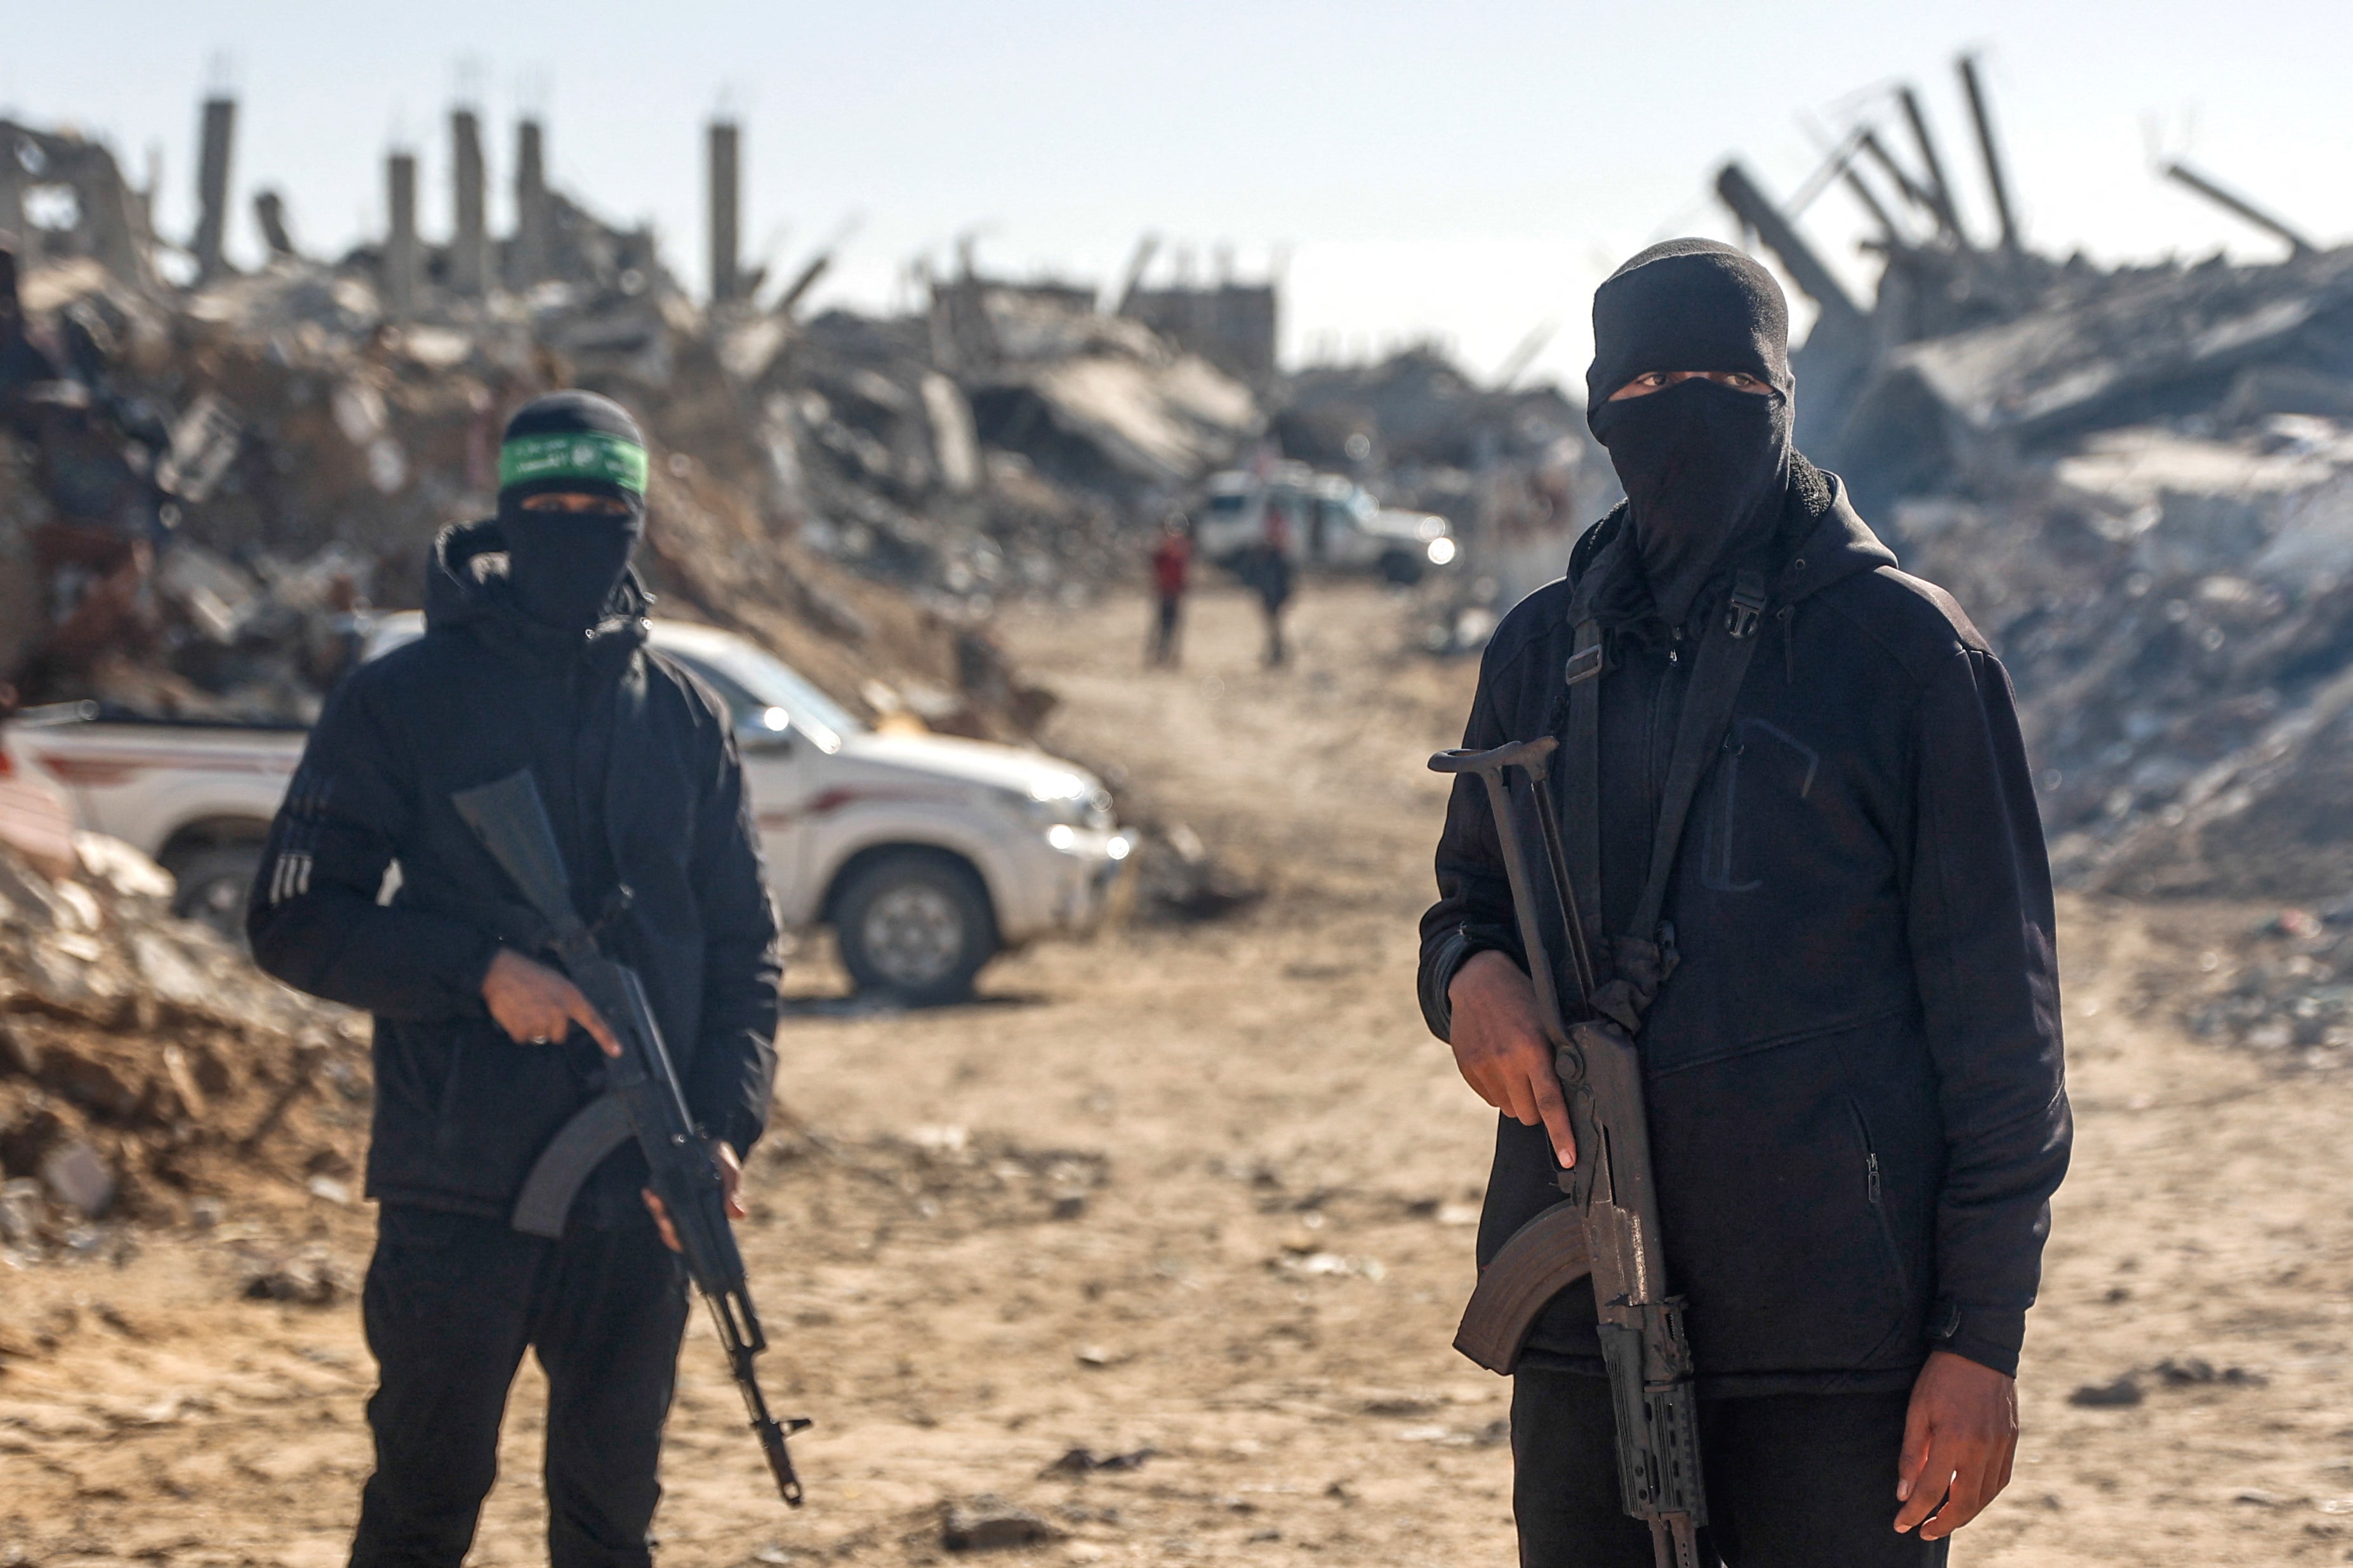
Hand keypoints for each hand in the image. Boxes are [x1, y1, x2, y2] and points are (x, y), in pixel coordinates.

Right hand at [480, 949, 620, 1056]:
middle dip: (549, 1027)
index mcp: (571, 997)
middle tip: (536, 1008)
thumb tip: (564, 1021)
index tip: (617, 1051)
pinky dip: (517, 1030)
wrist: (501, 970)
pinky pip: (523, 1038)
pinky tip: (514, 1012)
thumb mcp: (557, 982)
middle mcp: (559, 1011)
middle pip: (559, 1035)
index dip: (606, 1037)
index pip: (593, 1020)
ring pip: (540, 1037)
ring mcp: (542, 1021)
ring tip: (523, 1006)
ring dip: (531, 1027)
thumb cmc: (529, 973)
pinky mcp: (523, 1029)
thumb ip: (565, 1002)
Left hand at [643, 1141, 746, 1252]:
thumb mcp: (730, 1174)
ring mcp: (673, 1197)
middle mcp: (686, 1207)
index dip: (682, 1241)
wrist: (708, 1140)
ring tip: (656, 1203)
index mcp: (704, 1210)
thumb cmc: (721, 1160)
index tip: (679, 1243)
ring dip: (657, 1212)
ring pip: (662, 1213)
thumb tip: (739, 1215)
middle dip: (668, 1229)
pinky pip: (654, 1196)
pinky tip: (649, 1192)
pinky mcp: (662, 1185)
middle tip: (666, 1226)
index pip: (692, 1233)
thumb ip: (733, 1193)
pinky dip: (651, 1197)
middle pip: (674, 1227)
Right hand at [1446, 948, 1575, 1166]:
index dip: (1561, 1134)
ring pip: (1509, 1109)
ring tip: (1518, 1066)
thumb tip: (1571, 1097)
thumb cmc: (1524, 1000)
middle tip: (1540, 1082)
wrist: (1479, 980)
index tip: (1569, 1158)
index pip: (1550, 1102)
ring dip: (1518, 1098)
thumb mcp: (1548, 1022)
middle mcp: (1506, 1061)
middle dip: (1538, 1108)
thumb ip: (1557, 1057)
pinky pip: (1490, 1098)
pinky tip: (1500, 1063)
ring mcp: (1483, 1067)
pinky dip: (1499, 1089)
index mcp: (1532, 1049)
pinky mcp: (1467, 1069)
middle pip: (1529, 1114)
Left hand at [1894, 1350, 2018, 1539]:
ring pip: (1986, 1496)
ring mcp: (2002, 1446)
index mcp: (1954, 1440)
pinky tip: (1969, 1498)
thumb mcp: (1916, 1411)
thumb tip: (1904, 1493)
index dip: (1914, 1513)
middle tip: (1924, 1531)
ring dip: (1965, 1514)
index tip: (1901, 1525)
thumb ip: (1912, 1454)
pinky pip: (2001, 1480)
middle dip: (1942, 1523)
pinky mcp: (2012, 1440)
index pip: (1931, 1491)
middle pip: (1964, 1503)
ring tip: (1944, 1519)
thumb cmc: (1941, 1377)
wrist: (1980, 1349)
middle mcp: (1982, 1449)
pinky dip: (1984, 1496)